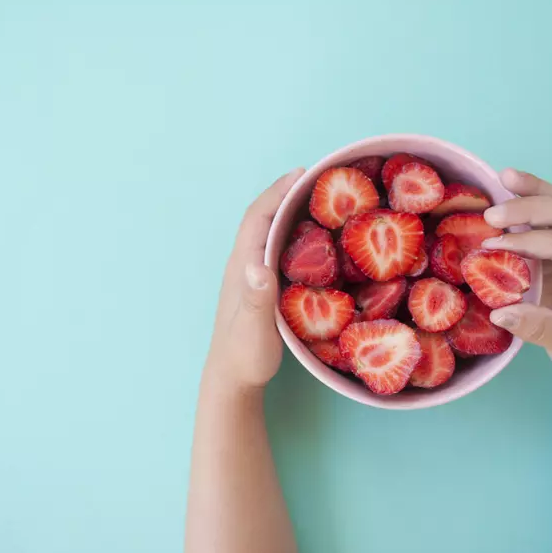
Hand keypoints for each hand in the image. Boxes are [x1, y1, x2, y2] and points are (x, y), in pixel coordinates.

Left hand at [207, 169, 304, 390]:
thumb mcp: (255, 329)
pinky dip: (292, 233)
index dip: (278, 192)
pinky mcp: (259, 286)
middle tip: (318, 178)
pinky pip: (275, 248)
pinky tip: (312, 238)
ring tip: (319, 198)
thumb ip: (257, 298)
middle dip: (287, 193)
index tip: (302, 173)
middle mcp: (243, 264)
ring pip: (268, 231)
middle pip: (263, 217)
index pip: (258, 217)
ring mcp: (249, 274)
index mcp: (241, 265)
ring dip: (289, 211)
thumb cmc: (244, 356)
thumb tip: (258, 266)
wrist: (232, 379)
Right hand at [481, 169, 551, 384]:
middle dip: (530, 207)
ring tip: (505, 176)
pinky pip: (551, 219)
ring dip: (533, 192)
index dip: (528, 241)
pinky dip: (531, 202)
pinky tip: (509, 190)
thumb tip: (499, 312)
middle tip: (492, 214)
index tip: (493, 244)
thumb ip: (536, 327)